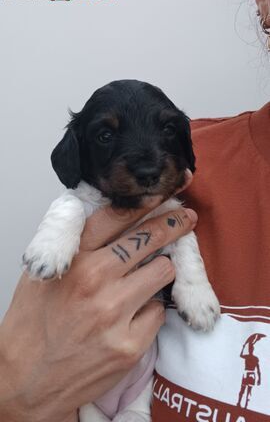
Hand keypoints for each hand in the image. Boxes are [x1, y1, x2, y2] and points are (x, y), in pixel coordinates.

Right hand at [0, 179, 195, 421]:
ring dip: (159, 272)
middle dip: (172, 226)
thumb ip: (74, 246)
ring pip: (163, 272)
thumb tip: (113, 223)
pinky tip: (131, 317)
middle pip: (149, 238)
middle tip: (184, 219)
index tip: (161, 196)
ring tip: (143, 280)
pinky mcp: (131, 344)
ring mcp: (116, 312)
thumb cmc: (33, 325)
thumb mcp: (42, 273)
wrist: (27, 380)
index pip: (116, 216)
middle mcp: (96, 280)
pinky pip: (160, 312)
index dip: (144, 202)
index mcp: (73, 259)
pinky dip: (151, 310)